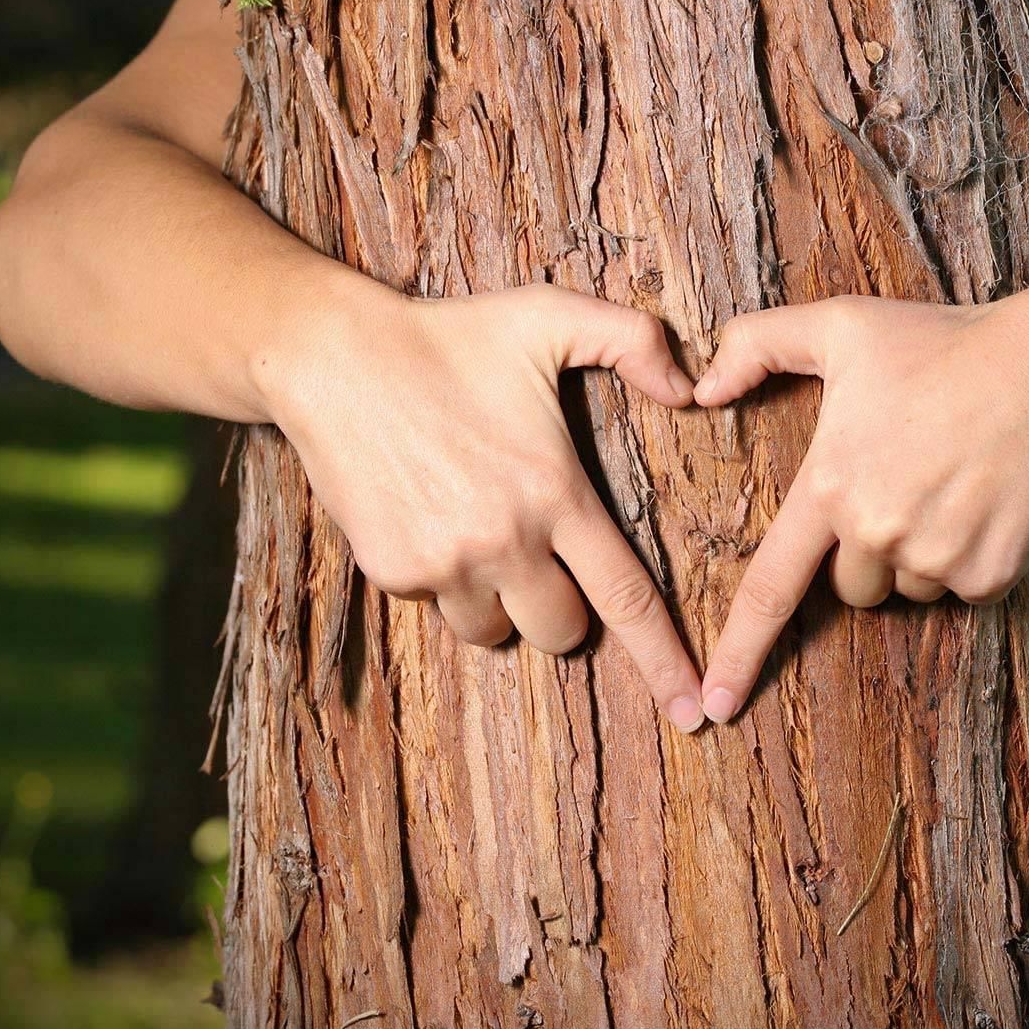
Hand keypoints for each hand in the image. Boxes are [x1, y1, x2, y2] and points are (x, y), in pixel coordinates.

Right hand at [264, 277, 708, 732]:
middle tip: (542, 551)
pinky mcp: (392, 573)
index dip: (664, 660)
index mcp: (554, 493)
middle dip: (564, 610)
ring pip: (495, 631)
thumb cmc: (450, 335)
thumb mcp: (550, 316)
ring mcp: (443, 565)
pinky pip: (439, 608)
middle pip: (562, 632)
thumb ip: (636, 341)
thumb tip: (694, 388)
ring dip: (501, 601)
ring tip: (480, 528)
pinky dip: (447, 580)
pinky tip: (433, 517)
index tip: (695, 712)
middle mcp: (503, 542)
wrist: (333, 358)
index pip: (625, 597)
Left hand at [690, 289, 1028, 722]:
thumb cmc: (944, 343)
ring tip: (950, 481)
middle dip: (867, 552)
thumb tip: (701, 388)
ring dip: (920, 554)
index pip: (771, 587)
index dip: (740, 651)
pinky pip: (963, 591)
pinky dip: (971, 558)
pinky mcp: (991, 575)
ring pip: (908, 589)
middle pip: (850, 587)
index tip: (717, 704)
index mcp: (831, 486)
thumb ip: (757, 344)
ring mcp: (937, 559)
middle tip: (906, 481)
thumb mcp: (841, 325)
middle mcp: (878, 532)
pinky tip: (987, 498)